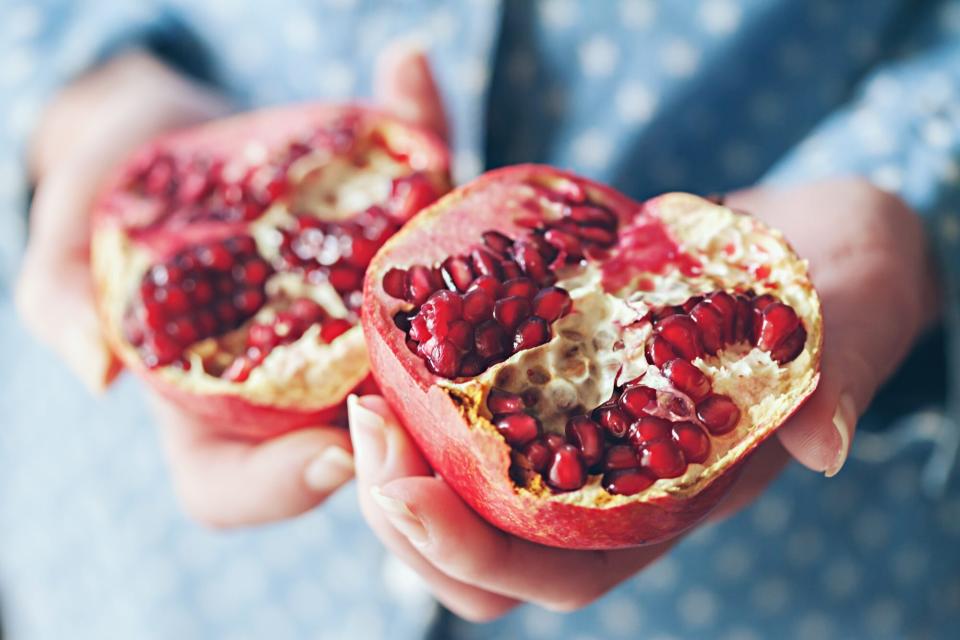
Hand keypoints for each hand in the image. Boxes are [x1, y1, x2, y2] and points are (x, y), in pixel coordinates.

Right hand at [15, 44, 448, 526]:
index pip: (245, 482)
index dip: (285, 487)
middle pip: (362, 432)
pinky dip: (419, 133)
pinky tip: (404, 74)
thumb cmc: (106, 205)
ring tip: (443, 227)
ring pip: (421, 317)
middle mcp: (306, 366)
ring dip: (448, 284)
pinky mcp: (388, 232)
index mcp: (219, 400)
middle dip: (405, 425)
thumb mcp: (68, 248)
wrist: (162, 137)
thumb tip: (95, 368)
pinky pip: (416, 196)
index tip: (335, 455)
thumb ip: (62, 299)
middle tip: (427, 382)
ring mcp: (358, 301)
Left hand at [349, 178, 939, 618]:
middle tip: (364, 426)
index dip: (478, 554)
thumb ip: (837, 377)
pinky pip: (472, 410)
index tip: (406, 492)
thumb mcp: (849, 319)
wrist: (812, 244)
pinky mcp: (556, 373)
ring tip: (361, 398)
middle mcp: (610, 481)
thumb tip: (825, 443)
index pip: (562, 570)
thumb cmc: (839, 287)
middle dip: (408, 513)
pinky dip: (424, 397)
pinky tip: (392, 345)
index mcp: (670, 499)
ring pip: (466, 494)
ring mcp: (577, 429)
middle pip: (487, 552)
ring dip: (398, 464)